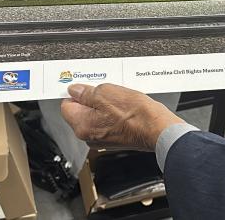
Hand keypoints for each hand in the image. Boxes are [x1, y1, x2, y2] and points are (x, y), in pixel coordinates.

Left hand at [61, 83, 184, 150]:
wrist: (158, 129)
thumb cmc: (136, 114)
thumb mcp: (107, 92)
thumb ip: (86, 92)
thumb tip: (75, 90)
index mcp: (82, 125)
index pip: (66, 106)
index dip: (74, 93)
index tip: (82, 86)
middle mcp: (89, 136)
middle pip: (81, 112)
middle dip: (90, 99)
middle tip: (105, 90)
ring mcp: (103, 139)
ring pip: (95, 116)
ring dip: (103, 105)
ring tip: (118, 97)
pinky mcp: (115, 139)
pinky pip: (107, 121)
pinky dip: (113, 113)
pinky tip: (124, 107)